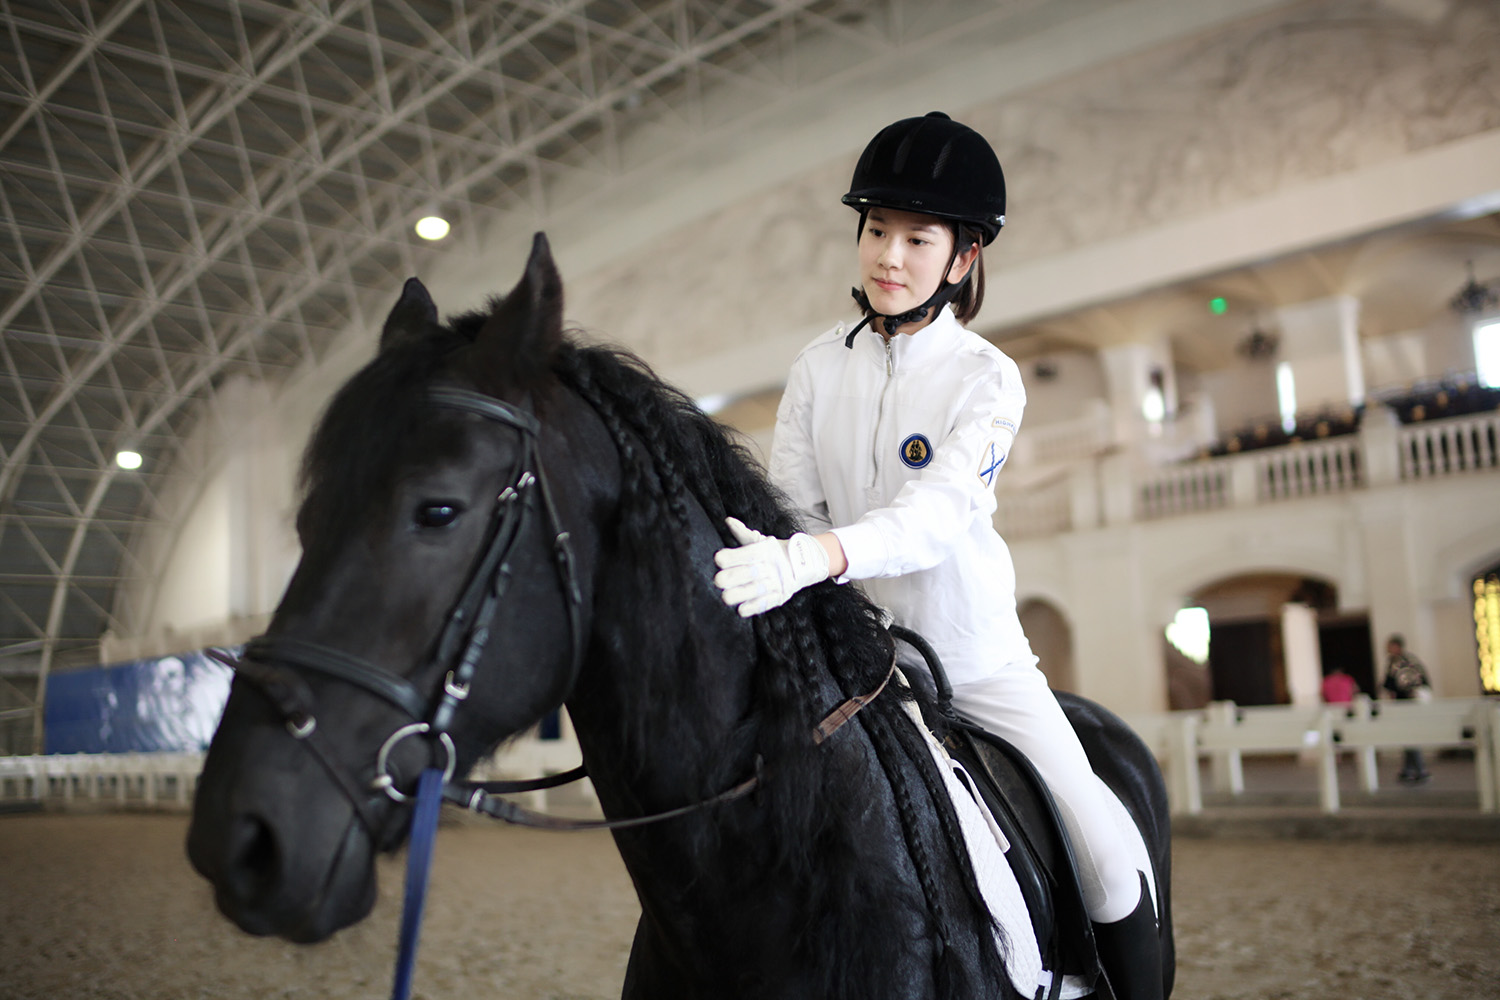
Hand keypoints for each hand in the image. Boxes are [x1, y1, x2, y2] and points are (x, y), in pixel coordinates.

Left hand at [713, 517, 830, 616]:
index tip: (718, 559)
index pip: (749, 553)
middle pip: (751, 572)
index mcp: (765, 551)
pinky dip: (754, 606)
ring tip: (725, 597)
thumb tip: (729, 521)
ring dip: (741, 594)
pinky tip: (741, 610)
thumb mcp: (760, 541)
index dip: (733, 556)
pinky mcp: (779, 596)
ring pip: (757, 589)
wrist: (802, 564)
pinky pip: (767, 602)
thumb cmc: (773, 552)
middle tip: (718, 580)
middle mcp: (771, 566)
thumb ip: (743, 533)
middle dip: (734, 576)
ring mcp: (776, 582)